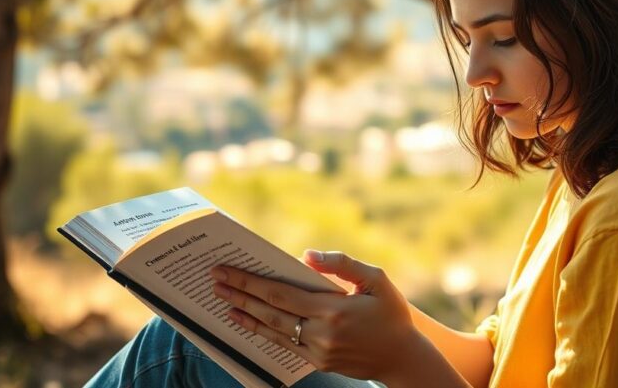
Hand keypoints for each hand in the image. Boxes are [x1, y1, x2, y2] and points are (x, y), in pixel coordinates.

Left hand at [210, 250, 424, 382]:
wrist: (403, 357)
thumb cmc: (391, 313)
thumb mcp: (376, 279)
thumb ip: (343, 264)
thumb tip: (307, 255)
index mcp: (333, 309)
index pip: (280, 293)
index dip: (251, 281)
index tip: (228, 270)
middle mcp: (321, 333)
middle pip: (269, 312)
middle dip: (240, 294)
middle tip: (214, 280)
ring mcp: (318, 351)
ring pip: (272, 331)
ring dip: (245, 314)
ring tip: (223, 300)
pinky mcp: (318, 362)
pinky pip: (284, 344)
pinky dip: (262, 332)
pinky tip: (247, 321)